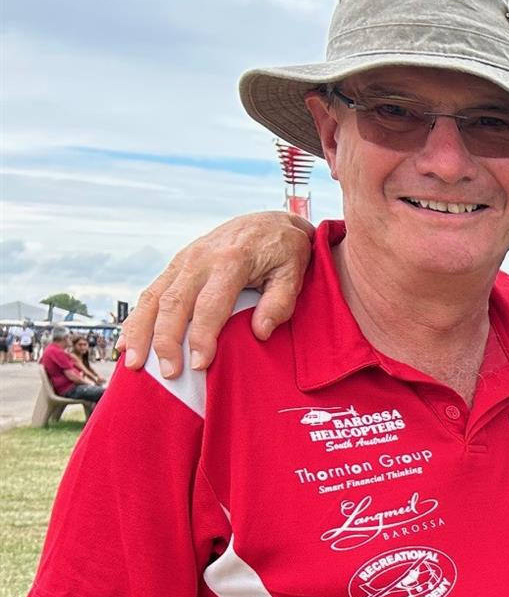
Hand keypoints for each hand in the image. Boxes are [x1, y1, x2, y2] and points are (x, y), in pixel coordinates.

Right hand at [120, 212, 313, 377]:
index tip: (201, 364)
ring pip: (153, 298)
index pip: (211, 304)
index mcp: (231, 261)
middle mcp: (200, 259)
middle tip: (169, 373)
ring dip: (140, 332)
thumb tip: (260, 331)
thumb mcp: (294, 272)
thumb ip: (280, 302)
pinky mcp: (176, 265)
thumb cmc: (284, 251)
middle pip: (174, 303)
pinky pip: (150, 293)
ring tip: (135, 363)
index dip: (203, 336)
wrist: (269, 223)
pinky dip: (136, 319)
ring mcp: (183, 261)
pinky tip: (127, 343)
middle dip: (166, 341)